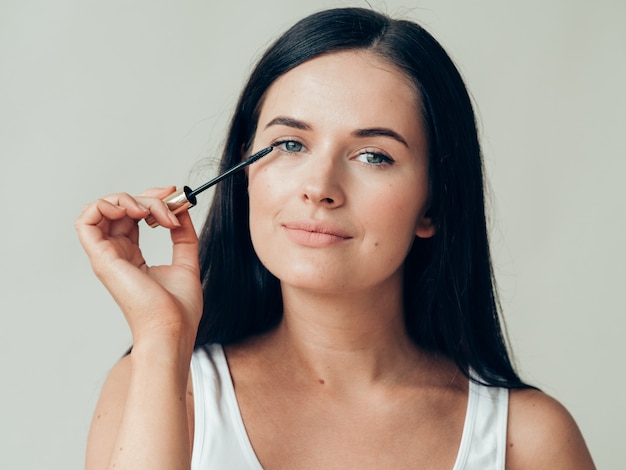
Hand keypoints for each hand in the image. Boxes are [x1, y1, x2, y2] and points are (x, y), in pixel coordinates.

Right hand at [75, 187, 202, 348]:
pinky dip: (106, 206)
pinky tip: (132, 212)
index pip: (132, 216)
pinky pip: (86, 220)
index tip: (174, 195)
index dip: (150, 199)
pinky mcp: (102, 258)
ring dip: (128, 199)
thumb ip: (184, 236)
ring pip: (102, 209)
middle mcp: (116, 254)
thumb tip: (181, 211)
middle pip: (119, 208)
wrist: (172, 329)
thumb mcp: (187, 262)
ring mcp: (107, 256)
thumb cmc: (178, 310)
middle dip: (146, 196)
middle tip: (169, 201)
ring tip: (151, 213)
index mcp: (133, 257)